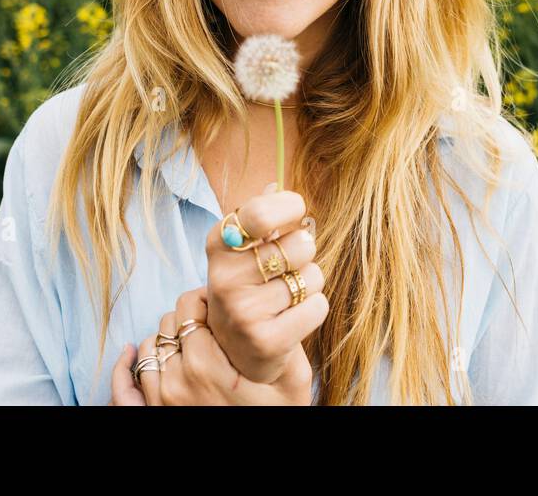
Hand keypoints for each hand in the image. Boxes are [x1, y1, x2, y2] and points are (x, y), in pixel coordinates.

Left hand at [109, 286, 312, 404]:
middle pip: (170, 322)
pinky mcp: (152, 413)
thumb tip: (276, 308)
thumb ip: (285, 343)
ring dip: (168, 339)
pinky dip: (131, 361)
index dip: (205, 298)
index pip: (189, 306)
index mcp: (206, 365)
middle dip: (190, 317)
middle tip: (211, 324)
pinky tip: (130, 353)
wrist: (254, 464)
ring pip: (151, 345)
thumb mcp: (292, 382)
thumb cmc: (276, 416)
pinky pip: (130, 376)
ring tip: (192, 342)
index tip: (220, 305)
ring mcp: (161, 399)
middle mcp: (177, 380)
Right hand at [205, 185, 327, 384]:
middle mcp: (225, 279)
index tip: (295, 209)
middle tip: (286, 267)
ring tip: (286, 296)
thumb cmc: (248, 289)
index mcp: (219, 246)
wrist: (237, 353)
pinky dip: (314, 309)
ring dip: (309, 283)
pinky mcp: (267, 341)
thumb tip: (275, 183)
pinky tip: (292, 318)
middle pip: (299, 244)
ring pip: (313, 276)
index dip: (289, 206)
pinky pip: (318, 305)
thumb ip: (259, 218)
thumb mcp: (243, 252)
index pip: (259, 213)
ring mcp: (243, 313)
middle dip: (304, 252)